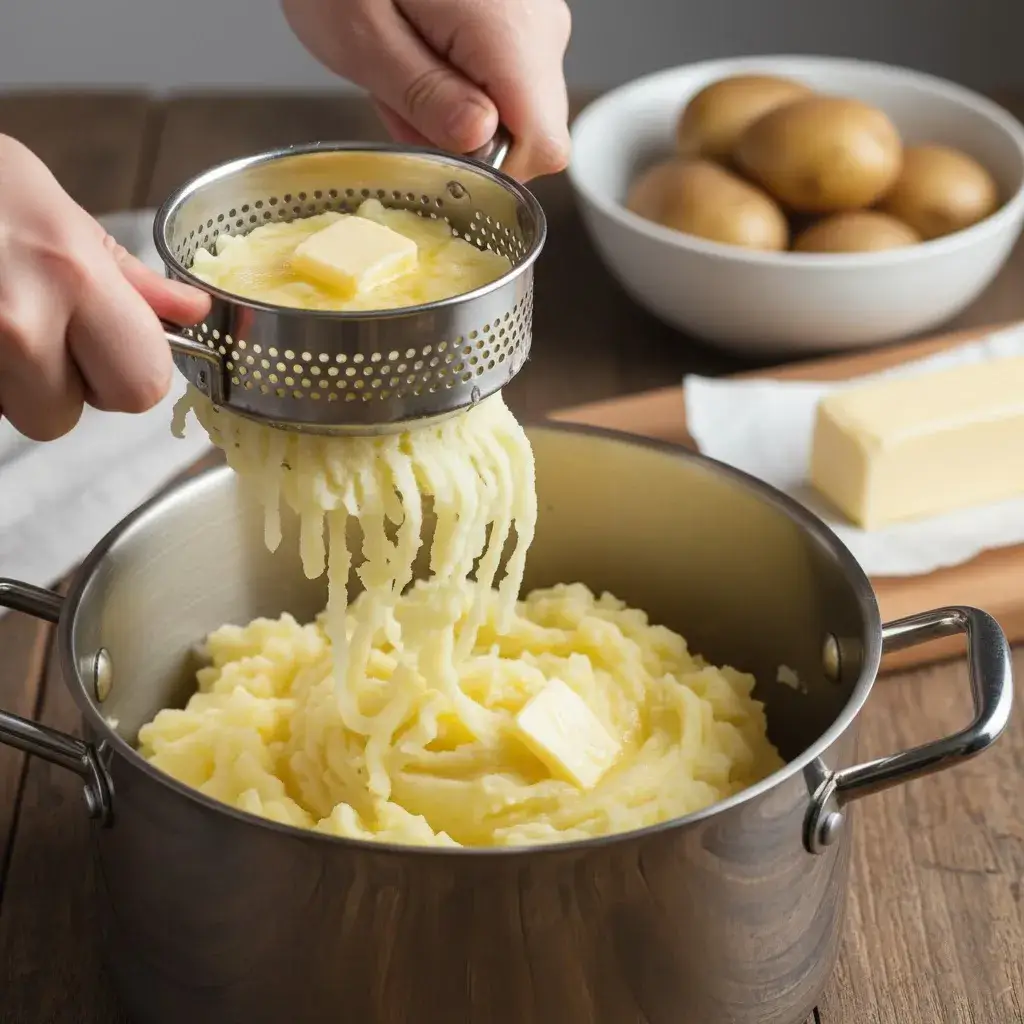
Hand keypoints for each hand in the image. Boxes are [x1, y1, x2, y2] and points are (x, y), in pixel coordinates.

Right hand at [0, 135, 210, 440]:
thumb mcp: (65, 217)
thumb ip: (130, 280)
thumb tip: (191, 311)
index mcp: (76, 279)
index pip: (141, 387)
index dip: (129, 375)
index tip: (109, 348)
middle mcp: (20, 321)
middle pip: (60, 419)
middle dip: (56, 389)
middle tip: (38, 332)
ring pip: (11, 415)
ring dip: (10, 383)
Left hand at [281, 0, 571, 180]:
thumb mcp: (362, 37)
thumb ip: (424, 97)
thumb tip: (479, 142)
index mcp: (509, 35)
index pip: (544, 147)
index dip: (493, 168)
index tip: (439, 145)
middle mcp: (539, 27)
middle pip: (530, 133)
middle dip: (465, 139)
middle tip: (399, 99)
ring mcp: (535, 18)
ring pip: (513, 109)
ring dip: (455, 110)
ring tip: (401, 68)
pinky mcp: (522, 15)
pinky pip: (503, 77)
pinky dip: (458, 81)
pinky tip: (418, 51)